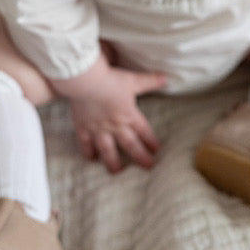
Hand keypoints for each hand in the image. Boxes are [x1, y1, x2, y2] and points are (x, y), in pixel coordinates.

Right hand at [52, 54, 166, 172]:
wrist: (86, 81)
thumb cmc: (110, 79)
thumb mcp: (133, 80)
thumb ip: (150, 81)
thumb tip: (166, 78)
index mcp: (129, 115)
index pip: (144, 132)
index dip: (151, 142)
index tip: (156, 150)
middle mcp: (115, 126)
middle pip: (130, 145)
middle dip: (140, 157)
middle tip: (148, 167)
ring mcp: (99, 129)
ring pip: (108, 151)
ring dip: (113, 163)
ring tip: (117, 172)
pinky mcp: (83, 129)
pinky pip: (86, 145)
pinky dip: (89, 153)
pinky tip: (92, 159)